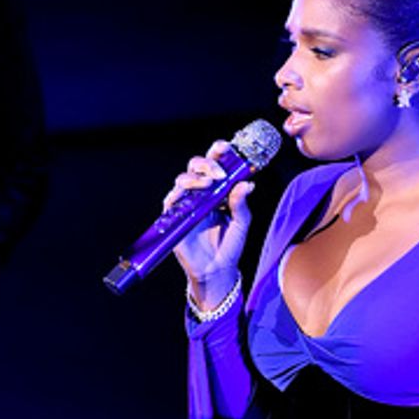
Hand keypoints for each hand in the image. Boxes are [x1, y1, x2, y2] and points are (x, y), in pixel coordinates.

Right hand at [167, 141, 255, 304]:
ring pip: (182, 179)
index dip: (219, 152)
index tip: (227, 148)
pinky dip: (179, 194)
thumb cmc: (229, 246)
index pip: (215, 163)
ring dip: (194, 177)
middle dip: (206, 163)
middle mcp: (200, 192)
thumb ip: (241, 204)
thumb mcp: (241, 223)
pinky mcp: (175, 217)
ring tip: (208, 184)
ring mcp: (186, 203)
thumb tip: (247, 183)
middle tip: (219, 172)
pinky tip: (190, 196)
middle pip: (196, 165)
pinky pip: (171, 200)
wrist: (216, 270)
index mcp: (217, 189)